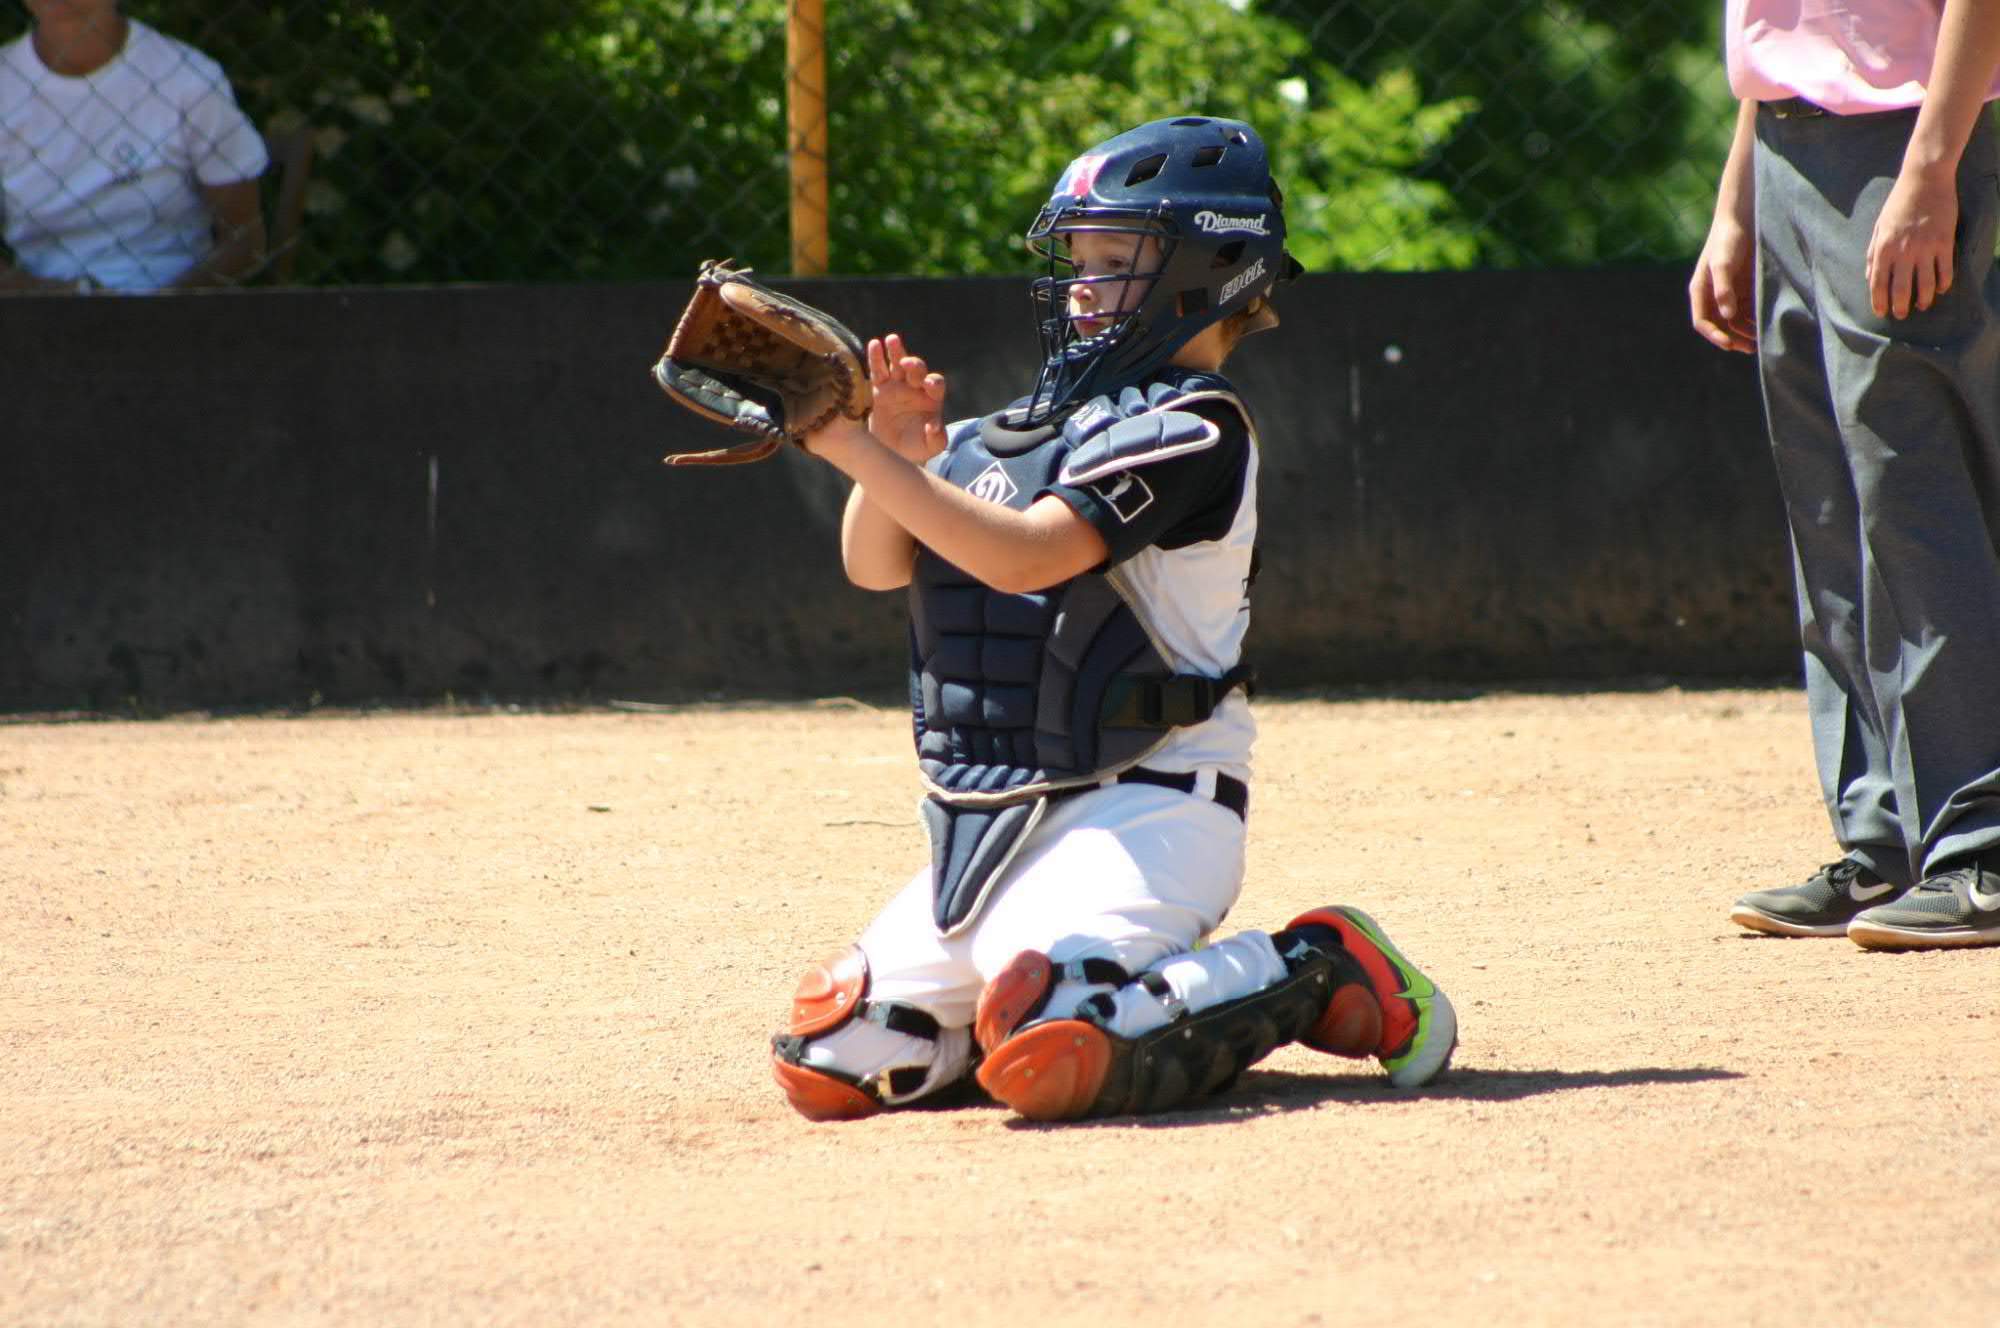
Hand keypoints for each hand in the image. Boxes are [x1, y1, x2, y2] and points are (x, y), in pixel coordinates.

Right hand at [865, 333, 946, 462]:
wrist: (893, 452)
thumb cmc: (916, 448)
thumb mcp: (929, 447)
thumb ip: (936, 438)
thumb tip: (934, 426)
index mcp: (932, 399)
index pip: (936, 384)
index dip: (933, 382)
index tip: (928, 385)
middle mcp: (916, 388)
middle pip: (917, 370)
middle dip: (914, 365)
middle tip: (908, 363)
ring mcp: (898, 386)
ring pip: (898, 364)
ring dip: (896, 351)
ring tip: (892, 340)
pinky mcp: (880, 388)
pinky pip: (878, 370)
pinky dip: (876, 357)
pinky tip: (874, 344)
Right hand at [1689, 213, 1756, 352]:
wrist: (1743, 218)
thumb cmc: (1728, 238)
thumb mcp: (1723, 263)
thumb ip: (1723, 289)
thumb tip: (1727, 316)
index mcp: (1700, 291)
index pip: (1703, 322)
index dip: (1715, 336)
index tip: (1729, 345)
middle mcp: (1713, 296)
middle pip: (1720, 326)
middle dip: (1733, 338)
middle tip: (1750, 348)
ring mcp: (1729, 293)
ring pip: (1735, 321)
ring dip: (1746, 332)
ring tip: (1762, 340)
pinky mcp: (1744, 288)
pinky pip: (1749, 310)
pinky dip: (1756, 319)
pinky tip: (1768, 324)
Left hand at [1868, 166, 1957, 318]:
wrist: (1924, 180)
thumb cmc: (1898, 203)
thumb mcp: (1879, 227)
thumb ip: (1873, 253)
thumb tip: (1870, 277)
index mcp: (1883, 248)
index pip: (1878, 284)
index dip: (1879, 302)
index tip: (1881, 313)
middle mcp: (1903, 251)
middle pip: (1901, 289)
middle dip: (1900, 306)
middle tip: (1901, 315)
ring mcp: (1925, 247)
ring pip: (1925, 284)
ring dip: (1924, 299)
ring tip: (1922, 306)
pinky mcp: (1944, 242)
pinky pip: (1944, 270)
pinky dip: (1943, 283)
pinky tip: (1941, 290)